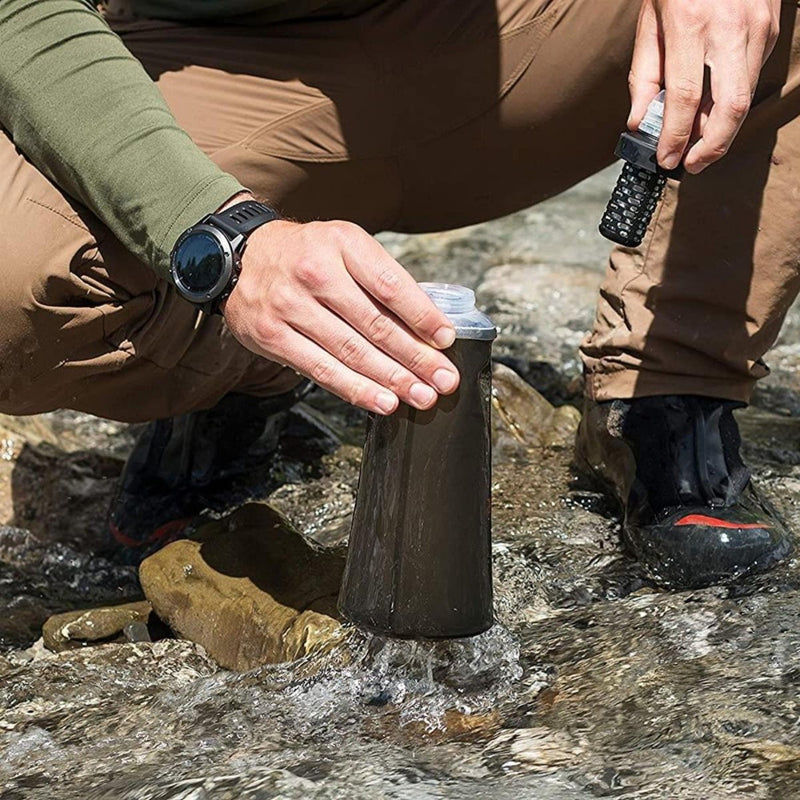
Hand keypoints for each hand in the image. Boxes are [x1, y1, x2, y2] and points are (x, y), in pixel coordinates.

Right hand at [221, 212, 459, 414]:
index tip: (447, 339)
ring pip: (351, 352)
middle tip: (444, 380)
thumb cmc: (307, 255)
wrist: (241, 257)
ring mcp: (290, 306)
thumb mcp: (345, 246)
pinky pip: (322, 370)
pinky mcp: (273, 336)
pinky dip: (357, 390)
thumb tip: (427, 326)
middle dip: (416, 357)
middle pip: (375, 324)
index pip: (390, 284)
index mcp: (342, 243)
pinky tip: (384, 402)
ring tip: (422, 396)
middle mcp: (315, 272)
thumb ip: (380, 279)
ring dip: (392, 379)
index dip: (422, 315)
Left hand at [628, 0, 779, 173]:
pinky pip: (749, 78)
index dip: (676, 136)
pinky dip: (729, 101)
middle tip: (691, 164)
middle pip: (731, 107)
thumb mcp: (649, 24)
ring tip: (697, 144)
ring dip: (721, 129)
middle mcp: (730, 28)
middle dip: (712, 146)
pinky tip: (711, 108)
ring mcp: (757, 27)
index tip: (666, 159)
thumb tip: (639, 123)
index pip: (685, 97)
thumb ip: (645, 77)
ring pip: (744, 97)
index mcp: (690, 26)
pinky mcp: (770, 29)